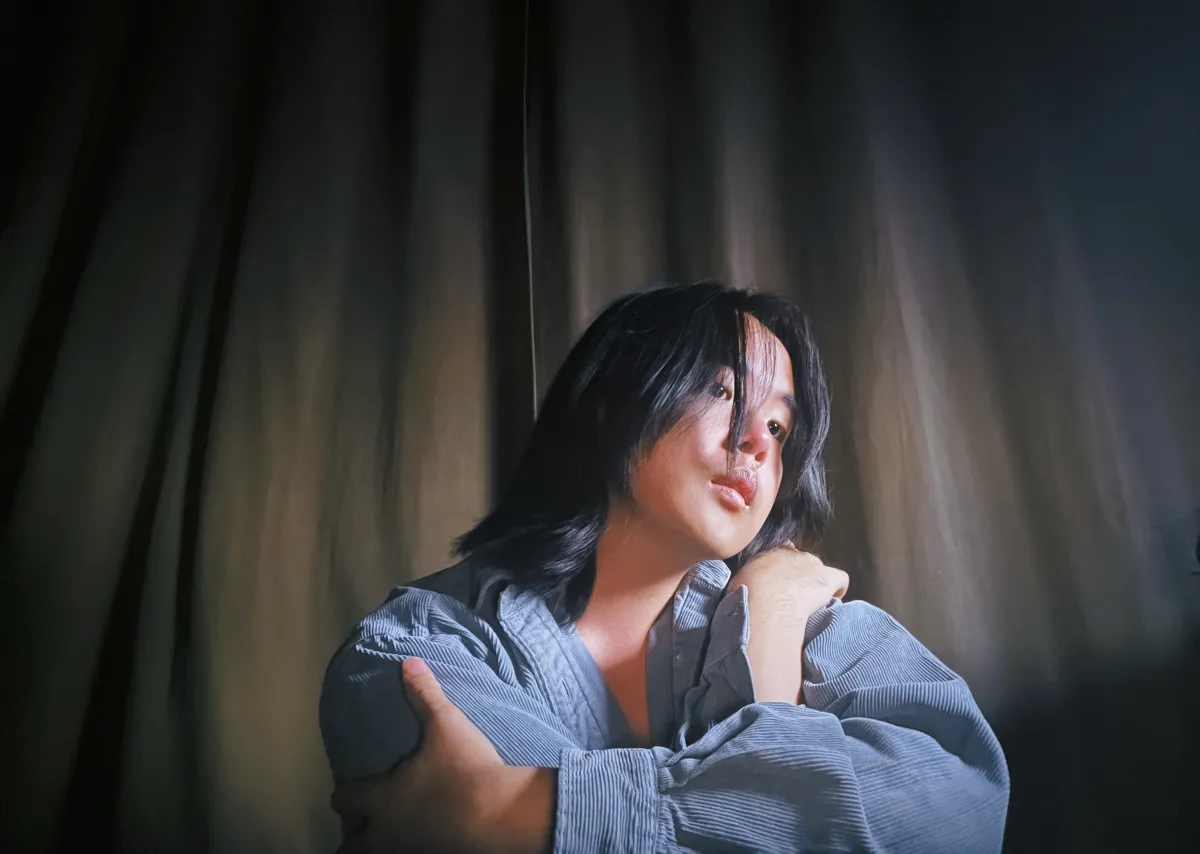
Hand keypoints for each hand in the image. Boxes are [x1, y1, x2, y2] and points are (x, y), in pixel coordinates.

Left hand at [332, 657, 555, 853]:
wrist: (501, 814)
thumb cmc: (467, 768)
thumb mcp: (446, 724)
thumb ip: (425, 694)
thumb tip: (408, 662)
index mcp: (383, 797)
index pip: (344, 799)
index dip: (344, 793)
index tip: (349, 788)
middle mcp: (388, 831)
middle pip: (350, 846)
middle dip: (353, 835)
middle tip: (363, 823)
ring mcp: (410, 851)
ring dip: (378, 845)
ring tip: (391, 833)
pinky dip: (411, 848)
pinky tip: (425, 838)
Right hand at [731, 543, 848, 601]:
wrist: (765, 602)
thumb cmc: (746, 594)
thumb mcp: (739, 580)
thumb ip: (748, 577)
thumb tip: (746, 585)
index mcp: (770, 552)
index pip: (781, 554)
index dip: (782, 569)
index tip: (778, 582)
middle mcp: (793, 553)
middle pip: (802, 562)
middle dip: (800, 577)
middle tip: (792, 596)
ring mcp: (813, 564)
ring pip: (820, 571)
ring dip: (816, 585)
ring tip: (809, 603)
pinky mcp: (828, 578)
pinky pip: (841, 580)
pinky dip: (838, 589)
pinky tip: (833, 601)